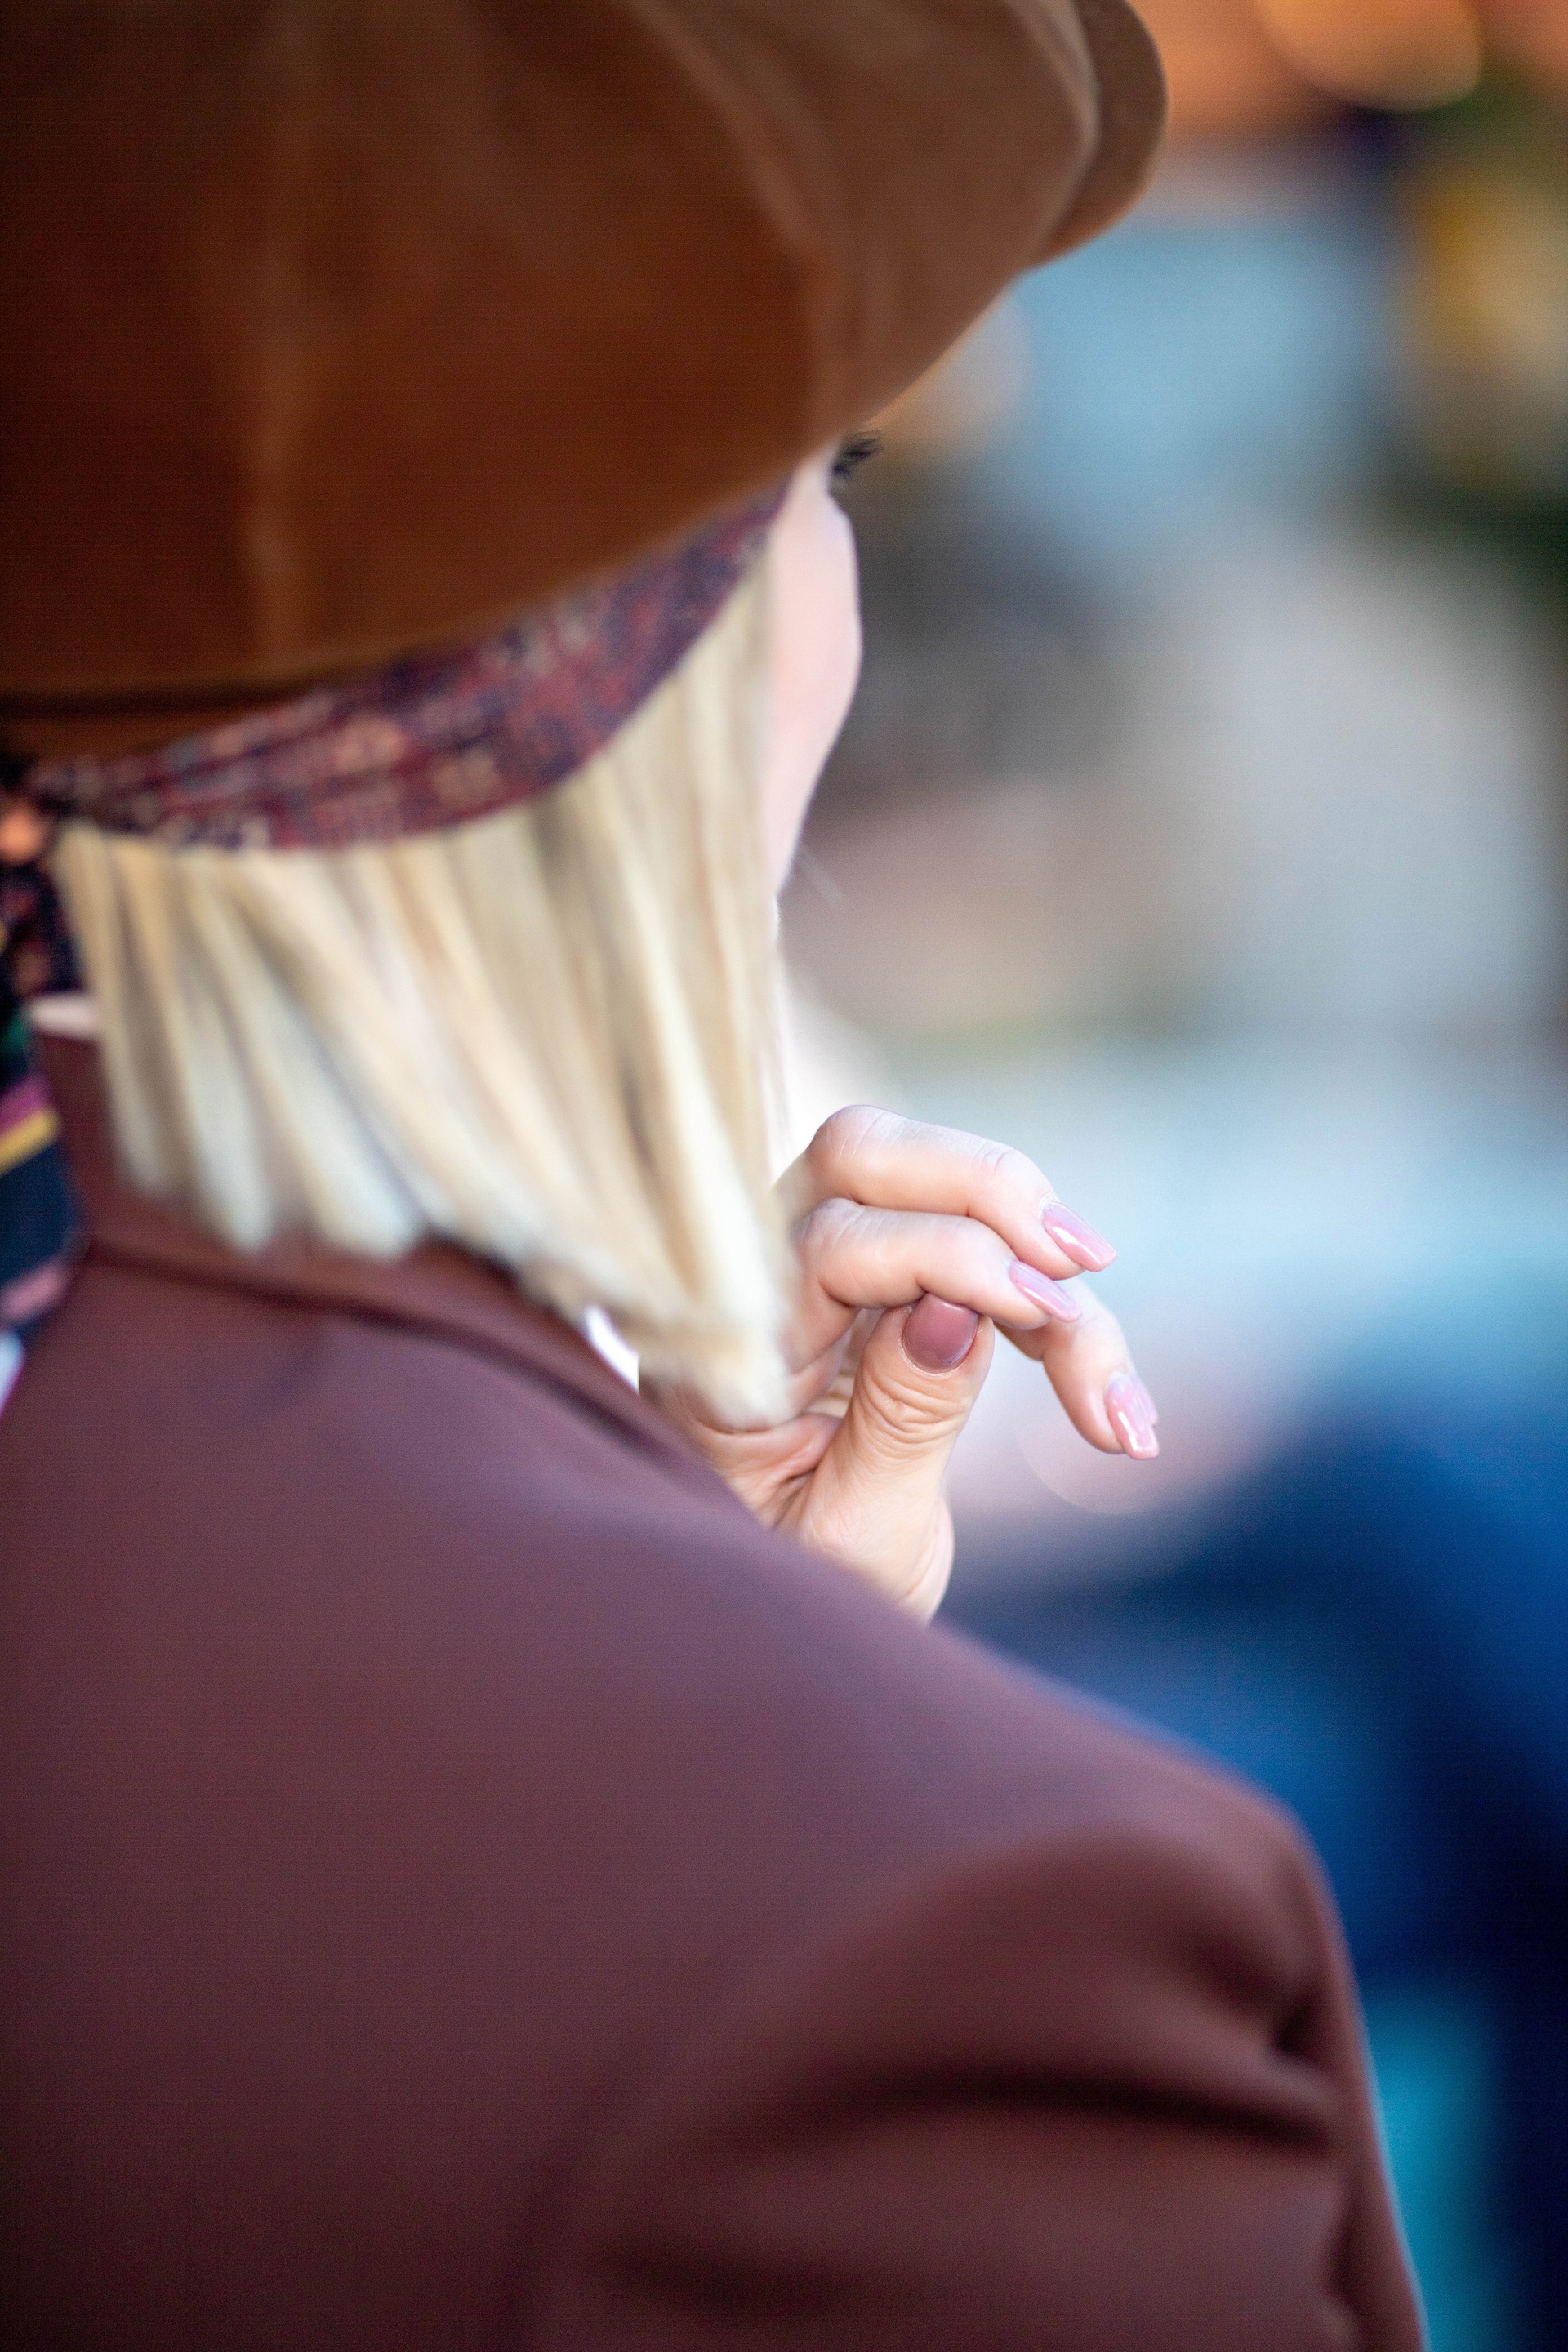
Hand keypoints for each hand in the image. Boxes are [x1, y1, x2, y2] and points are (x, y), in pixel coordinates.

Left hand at [662, 1106, 1158, 1620]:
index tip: (1047, 1313)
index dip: (950, 1258)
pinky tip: (1112, 1403)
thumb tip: (957, 1304)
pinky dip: (1047, 1302)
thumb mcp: (851, 1538)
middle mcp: (752, 1290)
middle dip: (988, 1189)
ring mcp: (812, 1275)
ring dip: (1034, 1241)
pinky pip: (969, 1244)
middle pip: (862, 1156)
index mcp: (723, 1360)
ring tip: (1116, 1376)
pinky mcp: (878, 1289)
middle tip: (1086, 1266)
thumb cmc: (801, 1601)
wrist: (781, 1642)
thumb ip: (899, 1418)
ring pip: (921, 1178)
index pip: (836, 1241)